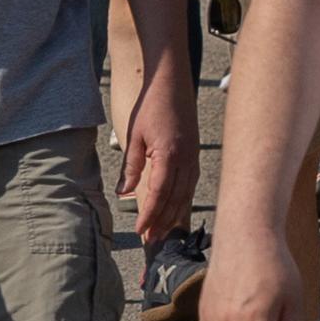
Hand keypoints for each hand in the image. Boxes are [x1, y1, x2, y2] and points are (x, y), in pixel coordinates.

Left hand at [122, 66, 198, 240]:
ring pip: (185, 195)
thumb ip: (131, 166)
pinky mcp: (195, 154)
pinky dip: (182, 201)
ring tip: (162, 232)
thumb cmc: (151, 104)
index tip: (140, 231)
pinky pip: (190, 184)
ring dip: (173, 215)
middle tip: (151, 241)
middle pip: (175, 200)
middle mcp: (186, 160)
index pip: (159, 195)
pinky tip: (175, 210)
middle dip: (163, 222)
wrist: (170, 80)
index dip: (150, 216)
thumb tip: (124, 192)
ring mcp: (194, 157)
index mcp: (169, 155)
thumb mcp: (134, 136)